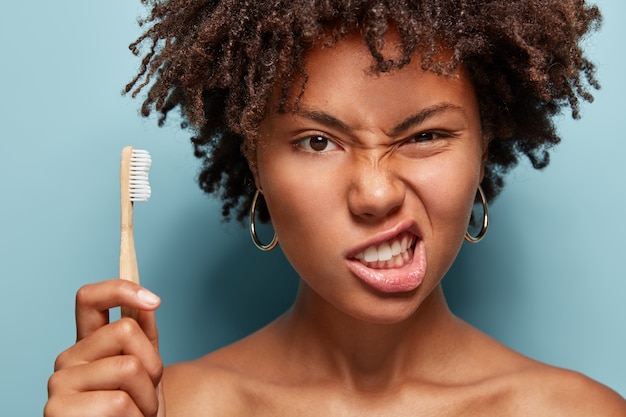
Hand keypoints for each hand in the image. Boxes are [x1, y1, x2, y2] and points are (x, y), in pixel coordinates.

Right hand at [44, 279, 163, 416]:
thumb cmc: (136, 413)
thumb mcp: (147, 372)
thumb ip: (144, 338)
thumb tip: (147, 302)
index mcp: (87, 345)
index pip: (89, 298)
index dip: (121, 289)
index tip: (155, 300)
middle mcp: (67, 359)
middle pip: (126, 330)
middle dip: (153, 364)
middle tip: (146, 394)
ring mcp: (59, 385)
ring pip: (128, 367)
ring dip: (147, 398)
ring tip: (137, 415)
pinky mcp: (59, 412)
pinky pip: (118, 403)